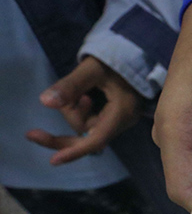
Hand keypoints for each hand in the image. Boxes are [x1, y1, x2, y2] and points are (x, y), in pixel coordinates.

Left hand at [26, 55, 142, 163]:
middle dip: (62, 138)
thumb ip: (69, 86)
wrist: (136, 52)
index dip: (75, 151)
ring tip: (77, 90)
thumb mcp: (91, 69)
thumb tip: (45, 102)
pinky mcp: (114, 115)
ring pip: (87, 127)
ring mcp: (119, 119)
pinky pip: (91, 121)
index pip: (97, 140)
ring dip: (73, 111)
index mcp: (121, 113)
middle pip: (89, 139)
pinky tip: (80, 96)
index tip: (53, 160)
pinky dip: (78, 111)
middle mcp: (123, 121)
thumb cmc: (117, 58)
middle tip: (33, 134)